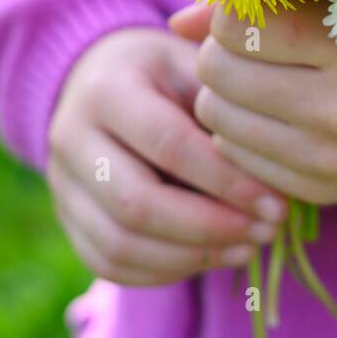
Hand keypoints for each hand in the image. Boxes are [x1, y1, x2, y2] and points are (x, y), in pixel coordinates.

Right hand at [48, 27, 287, 285]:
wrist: (95, 78)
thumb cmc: (162, 72)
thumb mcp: (192, 65)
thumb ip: (226, 109)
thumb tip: (275, 175)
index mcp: (105, 89)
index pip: (168, 146)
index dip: (226, 182)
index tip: (276, 203)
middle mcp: (69, 137)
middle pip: (137, 204)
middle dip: (210, 228)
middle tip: (265, 231)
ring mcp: (61, 184)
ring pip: (120, 245)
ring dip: (190, 257)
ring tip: (246, 247)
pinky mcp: (67, 219)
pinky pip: (109, 264)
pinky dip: (164, 272)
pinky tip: (210, 257)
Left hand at [170, 0, 336, 204]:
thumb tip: (178, 23)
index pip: (239, 26)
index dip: (234, 14)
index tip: (256, 13)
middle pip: (218, 73)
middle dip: (221, 54)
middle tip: (249, 48)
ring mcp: (331, 159)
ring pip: (217, 119)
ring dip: (223, 94)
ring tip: (258, 78)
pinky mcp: (320, 192)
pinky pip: (236, 158)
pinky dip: (240, 133)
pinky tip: (272, 114)